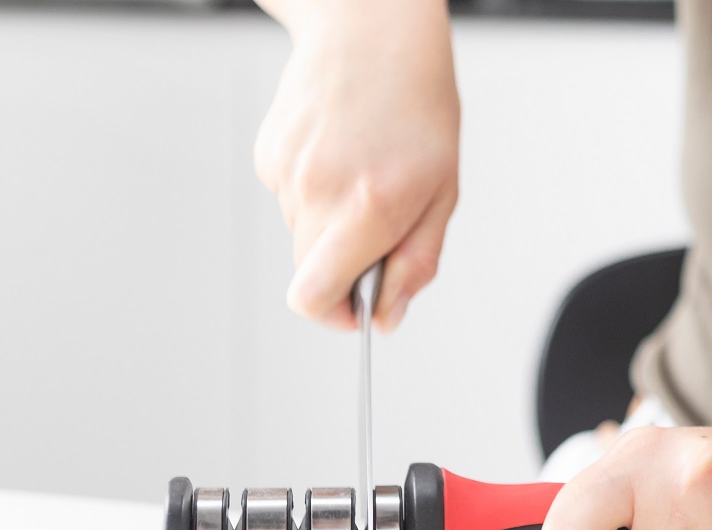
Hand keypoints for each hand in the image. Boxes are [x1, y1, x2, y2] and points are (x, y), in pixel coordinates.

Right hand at [253, 0, 459, 331]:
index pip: (314, 296)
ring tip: (362, 170)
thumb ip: (415, 263)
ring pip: (302, 232)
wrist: (372, 29)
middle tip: (377, 225)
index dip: (334, 315)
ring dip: (331, 221)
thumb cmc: (417, 106)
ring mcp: (288, 172)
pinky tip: (339, 151)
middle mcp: (320, 192)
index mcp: (368, 208)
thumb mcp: (442, 193)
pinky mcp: (269, 154)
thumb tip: (387, 317)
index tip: (355, 310)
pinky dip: (314, 189)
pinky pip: (290, 198)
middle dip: (343, 264)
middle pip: (310, 270)